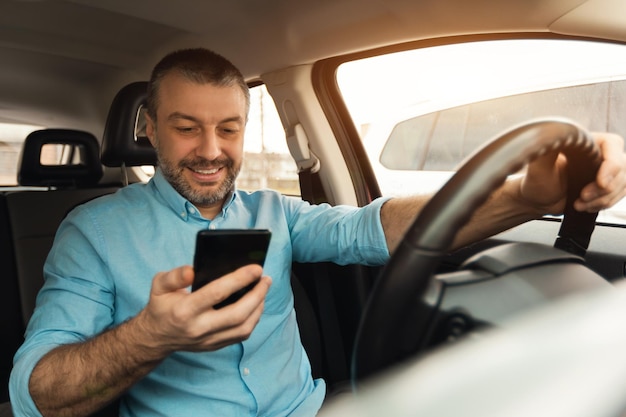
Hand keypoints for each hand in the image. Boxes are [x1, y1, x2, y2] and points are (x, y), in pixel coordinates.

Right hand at [135, 264, 270, 353]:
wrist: (155, 337)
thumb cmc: (161, 306)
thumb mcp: (159, 285)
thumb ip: (175, 276)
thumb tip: (193, 270)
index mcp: (185, 310)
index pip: (217, 293)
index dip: (240, 279)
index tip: (256, 268)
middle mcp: (199, 328)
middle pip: (238, 314)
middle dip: (257, 294)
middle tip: (266, 279)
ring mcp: (208, 340)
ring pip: (244, 328)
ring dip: (259, 307)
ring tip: (263, 290)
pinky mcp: (215, 346)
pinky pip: (241, 335)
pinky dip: (253, 319)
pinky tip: (256, 305)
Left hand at [520, 132, 625, 214]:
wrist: (537, 200)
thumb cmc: (536, 181)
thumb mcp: (538, 167)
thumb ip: (547, 151)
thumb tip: (551, 136)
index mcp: (584, 141)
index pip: (612, 144)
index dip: (611, 165)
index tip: (601, 183)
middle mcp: (598, 152)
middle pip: (621, 168)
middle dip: (604, 188)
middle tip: (583, 196)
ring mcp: (605, 170)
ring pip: (622, 184)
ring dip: (602, 199)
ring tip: (579, 203)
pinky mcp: (606, 185)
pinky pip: (617, 195)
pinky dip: (603, 204)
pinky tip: (584, 205)